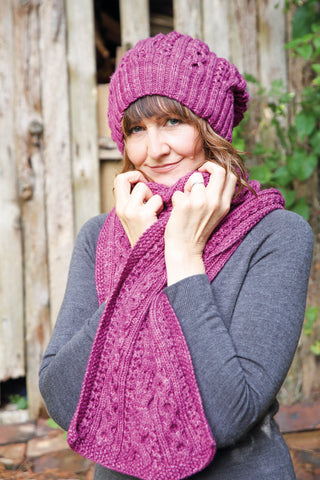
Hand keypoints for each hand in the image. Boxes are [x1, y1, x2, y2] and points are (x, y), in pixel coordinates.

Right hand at [113, 171, 162, 246]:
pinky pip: (155, 199)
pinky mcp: (142, 215)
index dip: (132, 176)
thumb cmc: (146, 234)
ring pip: (142, 187)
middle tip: (148, 190)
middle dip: (138, 178)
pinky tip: (159, 217)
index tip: (142, 182)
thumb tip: (145, 183)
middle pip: (123, 178)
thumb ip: (136, 201)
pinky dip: (160, 205)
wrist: (148, 256)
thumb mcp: (135, 216)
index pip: (118, 180)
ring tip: (155, 210)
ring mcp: (130, 212)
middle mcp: (121, 208)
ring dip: (153, 196)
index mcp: (119, 208)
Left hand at [164, 162, 236, 283]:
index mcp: (224, 205)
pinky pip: (178, 192)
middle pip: (219, 170)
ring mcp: (200, 203)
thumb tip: (208, 176)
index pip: (232, 176)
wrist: (185, 250)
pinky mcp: (184, 206)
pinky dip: (175, 199)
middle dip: (208, 165)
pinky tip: (176, 211)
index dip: (220, 168)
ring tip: (185, 199)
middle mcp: (215, 202)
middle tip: (199, 172)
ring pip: (195, 177)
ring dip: (187, 185)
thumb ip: (216, 196)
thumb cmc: (197, 230)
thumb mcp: (215, 214)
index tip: (209, 173)